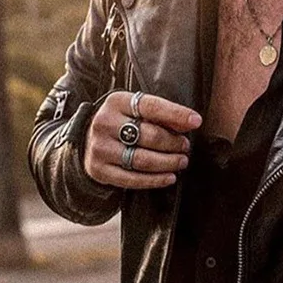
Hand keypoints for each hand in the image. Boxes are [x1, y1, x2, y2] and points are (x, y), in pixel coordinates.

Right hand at [82, 91, 201, 188]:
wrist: (86, 140)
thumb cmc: (121, 123)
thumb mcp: (135, 110)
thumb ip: (160, 115)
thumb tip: (189, 123)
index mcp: (117, 102)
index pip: (151, 107)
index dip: (176, 114)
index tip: (196, 122)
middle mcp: (105, 123)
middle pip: (149, 136)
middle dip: (173, 143)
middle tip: (185, 147)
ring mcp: (100, 148)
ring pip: (143, 160)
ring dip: (168, 163)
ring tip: (181, 161)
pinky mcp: (99, 170)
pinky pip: (132, 179)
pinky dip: (155, 180)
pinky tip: (169, 177)